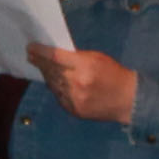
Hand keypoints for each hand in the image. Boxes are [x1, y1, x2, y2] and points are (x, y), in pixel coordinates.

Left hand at [25, 43, 139, 123]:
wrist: (128, 100)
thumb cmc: (114, 74)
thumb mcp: (97, 58)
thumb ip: (75, 57)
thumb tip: (54, 56)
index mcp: (84, 66)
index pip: (55, 57)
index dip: (40, 52)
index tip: (31, 47)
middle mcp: (77, 83)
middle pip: (51, 71)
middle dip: (39, 62)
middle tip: (31, 56)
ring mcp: (74, 99)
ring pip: (52, 84)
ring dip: (46, 75)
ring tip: (41, 67)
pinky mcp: (74, 110)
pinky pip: (59, 97)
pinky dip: (55, 88)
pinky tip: (53, 82)